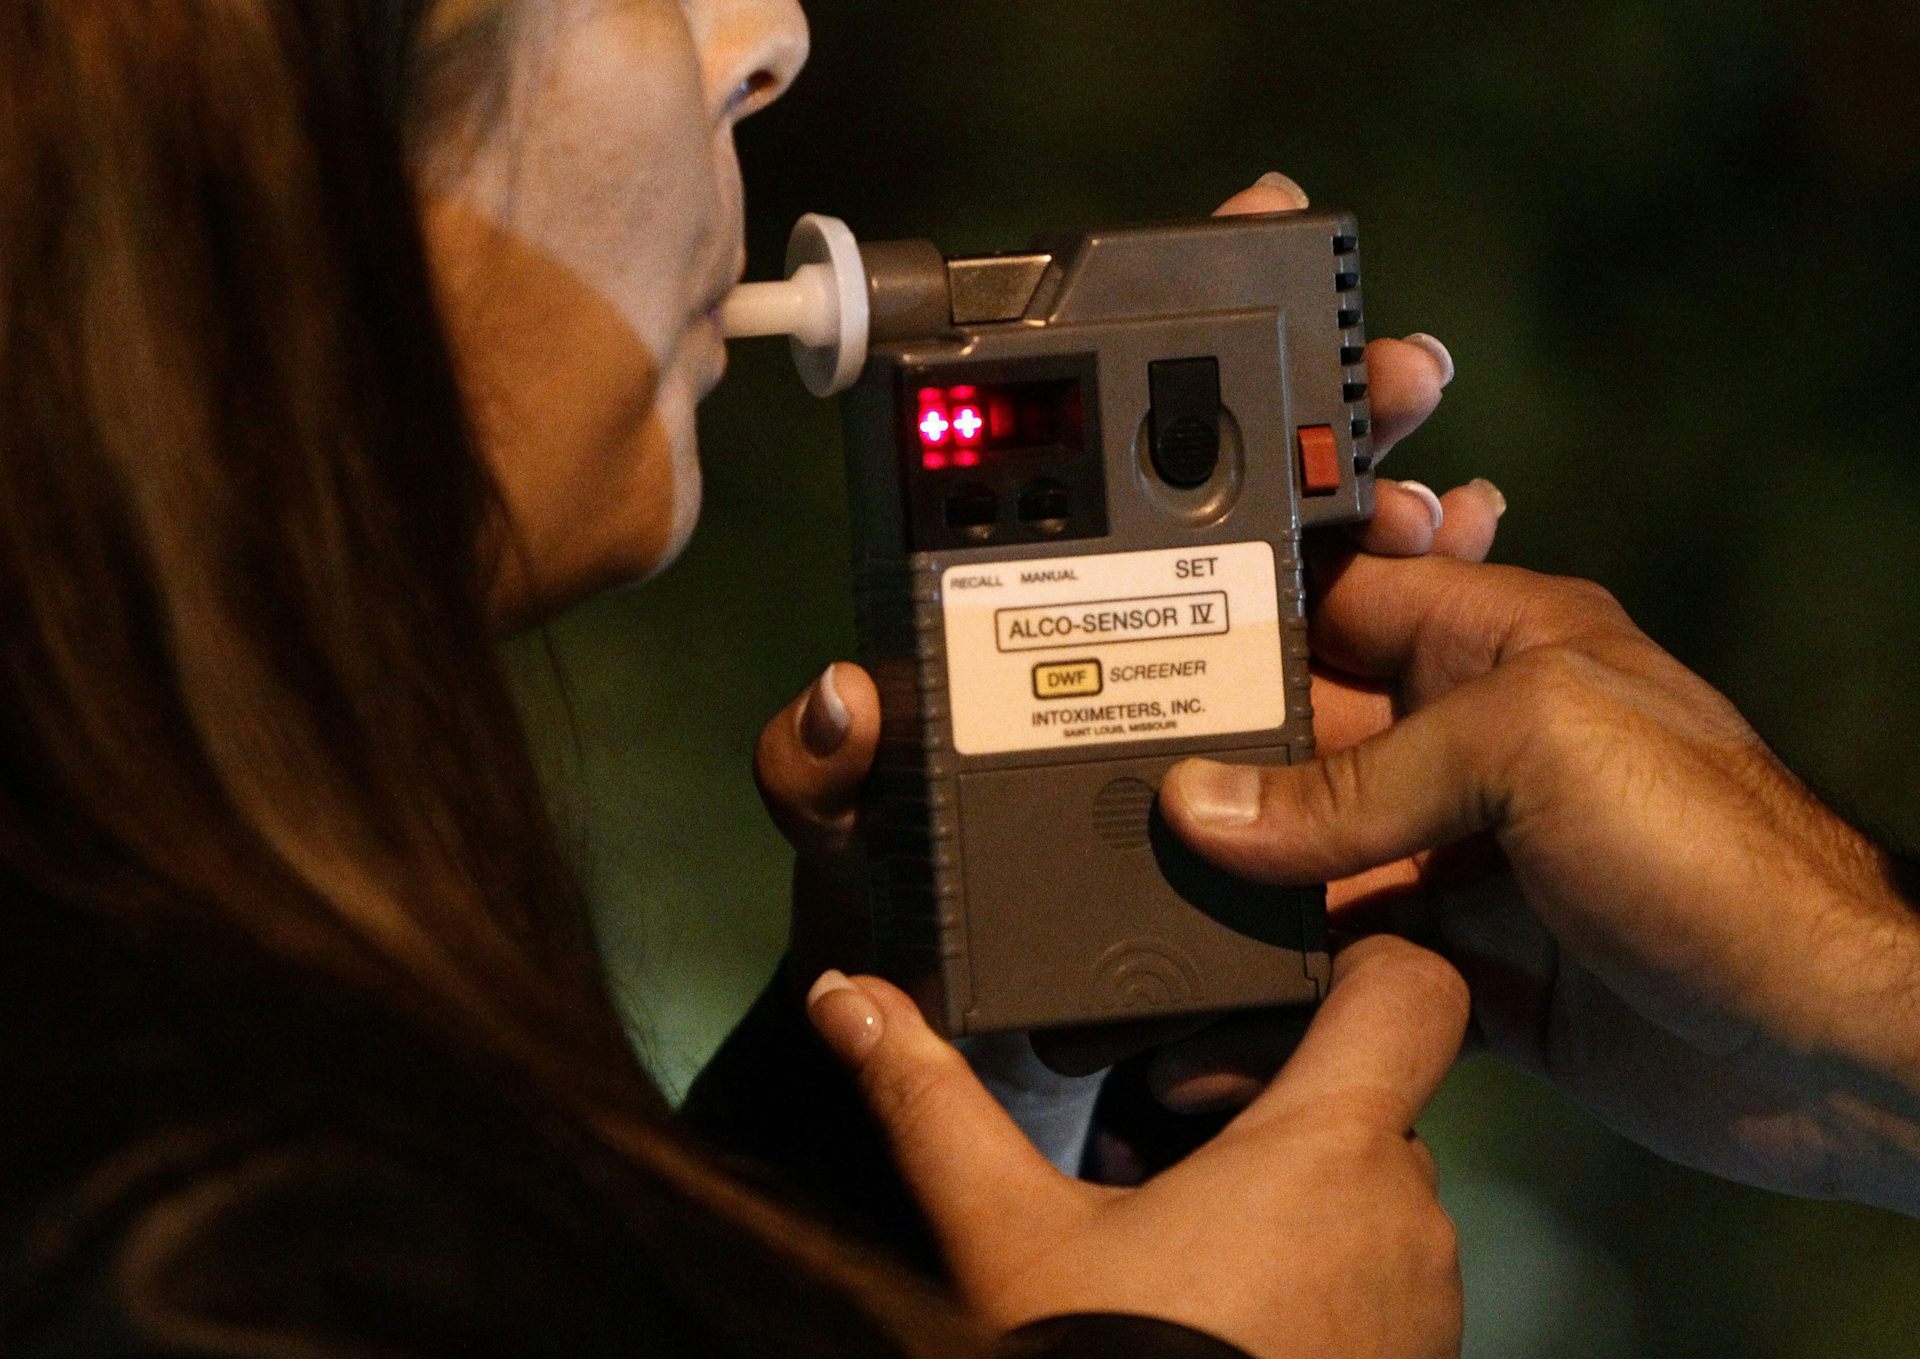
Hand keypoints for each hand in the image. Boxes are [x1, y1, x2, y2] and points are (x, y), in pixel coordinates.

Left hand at [755, 171, 1499, 994]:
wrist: (989, 1069)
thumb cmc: (903, 941)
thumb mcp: (850, 846)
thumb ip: (820, 776)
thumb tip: (840, 697)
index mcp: (1034, 631)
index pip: (1107, 481)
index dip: (1174, 368)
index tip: (1255, 261)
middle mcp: (1140, 654)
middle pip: (1250, 512)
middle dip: (1335, 426)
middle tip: (1408, 377)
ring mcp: (1226, 728)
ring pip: (1334, 598)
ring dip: (1407, 527)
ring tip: (1459, 502)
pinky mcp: (1294, 813)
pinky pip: (1378, 725)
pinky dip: (1440, 656)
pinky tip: (1486, 593)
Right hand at [806, 935, 1468, 1358]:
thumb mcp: (1003, 1234)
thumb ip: (930, 1099)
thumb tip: (847, 999)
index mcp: (1327, 1150)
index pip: (1414, 989)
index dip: (1358, 956)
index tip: (1273, 981)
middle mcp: (1406, 1217)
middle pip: (1368, 1088)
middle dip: (1269, 1092)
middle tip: (1170, 1122)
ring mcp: (1423, 1303)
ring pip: (1372, 1185)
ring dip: (1290, 1183)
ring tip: (1180, 1223)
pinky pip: (1381, 1273)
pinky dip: (1315, 1263)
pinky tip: (1218, 1300)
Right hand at [1159, 554, 1919, 1214]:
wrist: (1828, 1040)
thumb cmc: (1717, 851)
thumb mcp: (1527, 749)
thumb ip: (1358, 778)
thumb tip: (1203, 806)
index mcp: (1501, 647)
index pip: (1346, 601)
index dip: (1251, 615)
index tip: (1142, 641)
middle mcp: (1476, 747)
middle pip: (1313, 738)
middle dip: (1223, 757)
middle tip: (1113, 781)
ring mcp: (1472, 860)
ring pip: (1320, 856)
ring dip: (1248, 875)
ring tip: (1143, 886)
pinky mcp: (1470, 963)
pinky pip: (1353, 957)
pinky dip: (1293, 974)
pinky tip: (1223, 983)